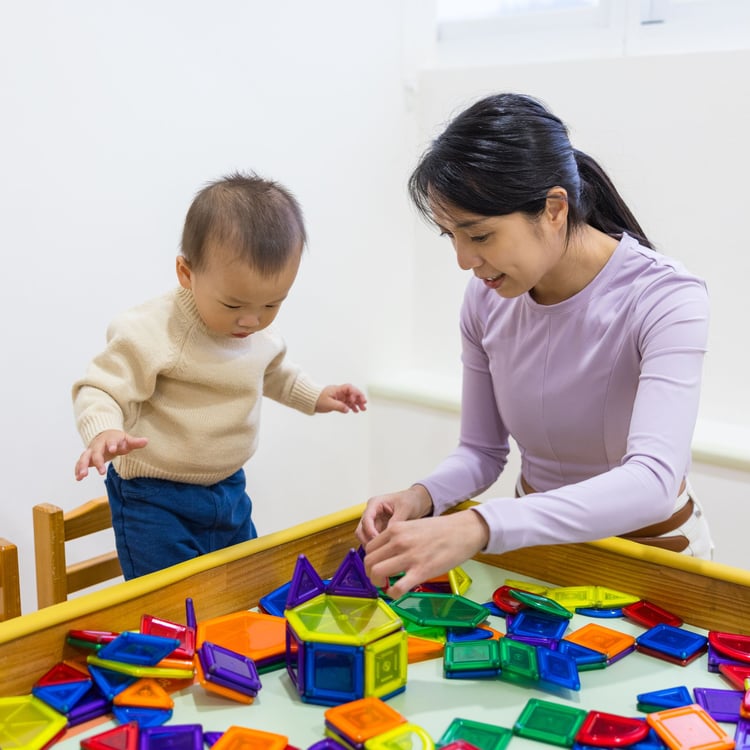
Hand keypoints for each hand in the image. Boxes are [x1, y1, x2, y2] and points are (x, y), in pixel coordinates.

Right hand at [74, 429, 148, 479]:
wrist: (105, 435)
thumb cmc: (118, 440)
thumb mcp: (127, 440)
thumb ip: (135, 442)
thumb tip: (146, 441)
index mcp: (109, 439)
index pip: (111, 442)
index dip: (112, 445)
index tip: (113, 449)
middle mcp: (98, 445)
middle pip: (96, 452)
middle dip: (97, 461)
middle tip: (101, 471)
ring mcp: (91, 451)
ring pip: (84, 457)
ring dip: (82, 466)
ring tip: (82, 476)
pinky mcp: (86, 457)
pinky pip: (80, 463)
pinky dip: (78, 469)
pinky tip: (78, 478)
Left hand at [315, 384, 367, 413]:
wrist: (309, 401)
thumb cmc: (317, 399)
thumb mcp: (328, 403)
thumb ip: (338, 406)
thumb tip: (347, 409)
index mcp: (337, 389)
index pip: (349, 388)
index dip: (355, 392)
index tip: (358, 399)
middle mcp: (339, 392)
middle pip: (352, 393)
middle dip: (359, 398)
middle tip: (364, 404)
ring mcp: (339, 397)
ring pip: (351, 399)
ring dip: (357, 403)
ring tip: (363, 409)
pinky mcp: (338, 401)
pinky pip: (347, 403)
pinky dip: (352, 406)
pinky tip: (355, 410)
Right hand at [355, 485, 432, 544]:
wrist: (417, 501)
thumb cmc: (410, 500)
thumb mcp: (405, 508)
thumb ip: (396, 520)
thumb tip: (389, 534)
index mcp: (375, 503)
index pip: (366, 519)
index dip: (370, 531)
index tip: (378, 540)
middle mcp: (371, 513)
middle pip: (361, 530)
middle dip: (368, 541)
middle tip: (380, 549)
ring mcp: (374, 522)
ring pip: (365, 537)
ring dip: (372, 545)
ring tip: (385, 551)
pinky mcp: (378, 530)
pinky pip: (373, 540)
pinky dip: (378, 546)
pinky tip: (387, 550)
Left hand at [361, 509, 489, 598]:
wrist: (464, 531)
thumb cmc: (441, 529)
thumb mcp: (413, 526)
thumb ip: (398, 537)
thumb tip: (386, 553)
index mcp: (396, 529)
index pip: (369, 547)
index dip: (371, 560)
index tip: (377, 566)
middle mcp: (399, 541)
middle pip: (369, 561)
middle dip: (371, 573)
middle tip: (379, 578)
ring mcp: (409, 556)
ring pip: (377, 573)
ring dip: (378, 583)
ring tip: (386, 585)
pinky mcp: (422, 571)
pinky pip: (397, 588)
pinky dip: (392, 593)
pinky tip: (397, 592)